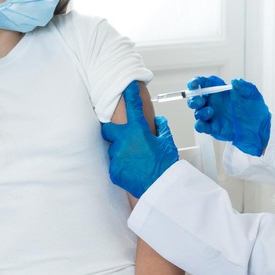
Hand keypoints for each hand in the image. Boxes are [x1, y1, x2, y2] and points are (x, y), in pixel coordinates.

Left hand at [102, 81, 178, 198]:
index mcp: (137, 131)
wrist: (160, 188)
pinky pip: (115, 164)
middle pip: (107, 129)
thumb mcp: (167, 143)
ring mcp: (117, 156)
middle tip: (121, 136)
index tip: (128, 86)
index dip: (130, 94)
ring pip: (113, 149)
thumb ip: (162, 128)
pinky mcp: (114, 170)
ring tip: (136, 160)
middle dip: (111, 130)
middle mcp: (123, 141)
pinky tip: (134, 170)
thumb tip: (158, 121)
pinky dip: (122, 166)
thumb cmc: (165, 166)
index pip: (132, 107)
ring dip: (121, 151)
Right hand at [187, 76, 270, 155]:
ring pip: (197, 112)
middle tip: (200, 100)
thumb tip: (235, 81)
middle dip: (194, 98)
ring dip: (200, 112)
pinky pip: (201, 127)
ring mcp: (212, 116)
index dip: (196, 82)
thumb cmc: (254, 108)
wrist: (259, 127)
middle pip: (196, 98)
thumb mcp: (252, 94)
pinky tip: (203, 124)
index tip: (194, 84)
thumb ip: (244, 87)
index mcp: (220, 91)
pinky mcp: (213, 128)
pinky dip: (199, 125)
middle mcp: (213, 102)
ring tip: (211, 112)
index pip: (204, 83)